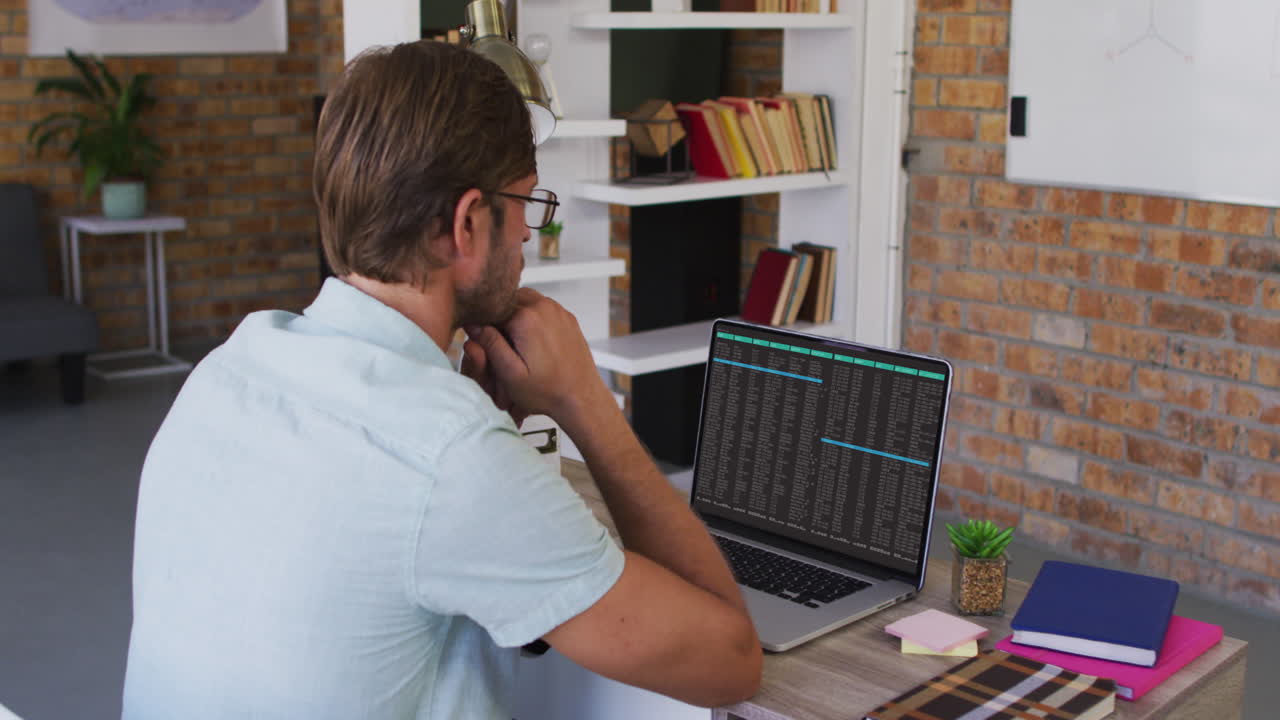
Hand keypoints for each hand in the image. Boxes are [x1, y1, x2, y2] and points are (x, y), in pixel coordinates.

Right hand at [464, 288, 610, 425]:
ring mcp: (558, 311)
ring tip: (518, 343)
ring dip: (517, 316)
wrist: (581, 397)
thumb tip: (474, 326)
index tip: (488, 342)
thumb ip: (490, 345)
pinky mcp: (567, 318)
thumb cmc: (548, 390)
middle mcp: (543, 308)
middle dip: (501, 319)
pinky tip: (535, 342)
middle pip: (508, 300)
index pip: (492, 309)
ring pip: (525, 300)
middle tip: (504, 344)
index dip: (485, 325)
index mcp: (526, 319)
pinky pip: (543, 308)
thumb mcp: (510, 373)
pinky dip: (534, 318)